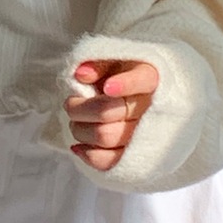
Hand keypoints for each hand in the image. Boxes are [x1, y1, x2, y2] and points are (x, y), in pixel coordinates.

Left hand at [63, 58, 158, 172]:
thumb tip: (81, 74)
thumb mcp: (116, 61)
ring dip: (80, 130)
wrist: (145, 102)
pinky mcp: (135, 157)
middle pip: (107, 111)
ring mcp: (145, 135)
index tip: (107, 87)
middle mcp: (151, 107)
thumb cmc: (124, 76)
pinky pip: (109, 161)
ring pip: (104, 136)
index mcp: (149, 77)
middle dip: (78, 109)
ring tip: (77, 122)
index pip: (143, 80)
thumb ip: (99, 64)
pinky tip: (79, 145)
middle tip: (71, 104)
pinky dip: (87, 154)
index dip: (125, 84)